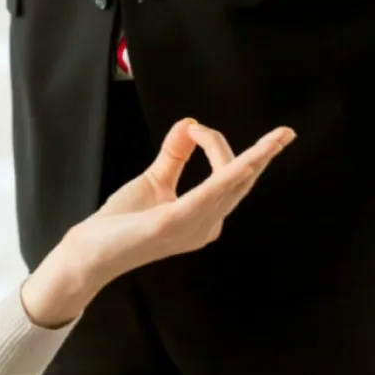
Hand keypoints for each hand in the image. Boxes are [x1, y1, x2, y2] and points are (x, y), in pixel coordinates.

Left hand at [20, 118, 294, 327]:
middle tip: (284, 132)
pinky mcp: (173, 223)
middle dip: (263, 155)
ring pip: (232, 186)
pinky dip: (227, 177)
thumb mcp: (153, 181)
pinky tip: (245, 164)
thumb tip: (189, 123)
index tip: (194, 126)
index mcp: (205, 217)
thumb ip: (173, 155)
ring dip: (256, 160)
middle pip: (239, 180)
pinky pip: (207, 197)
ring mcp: (193, 227)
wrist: (90, 252)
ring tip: (279, 139)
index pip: (231, 179)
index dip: (222, 146)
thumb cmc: (120, 223)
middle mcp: (207, 225)